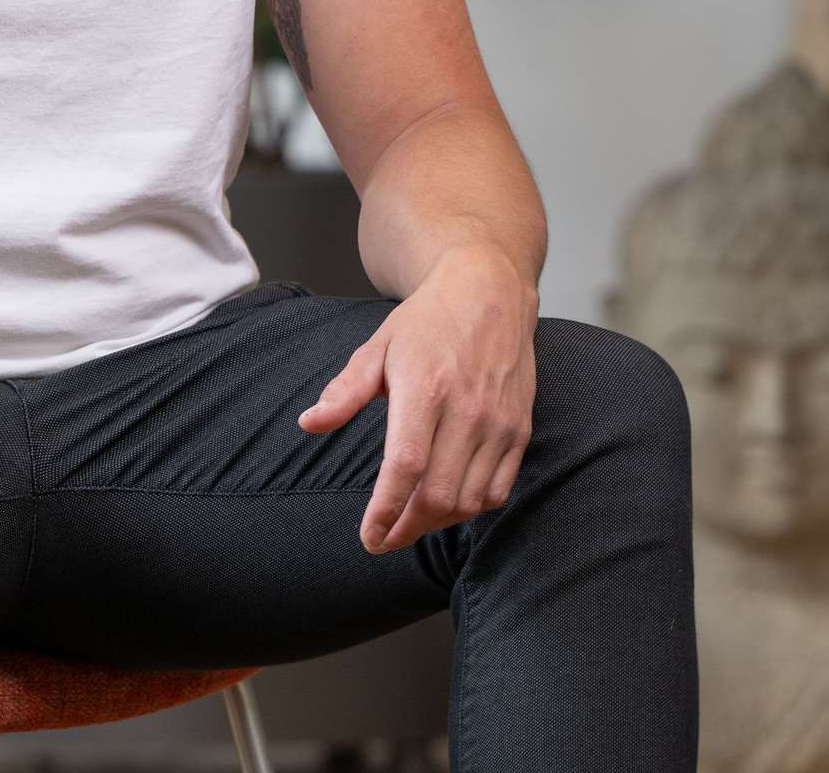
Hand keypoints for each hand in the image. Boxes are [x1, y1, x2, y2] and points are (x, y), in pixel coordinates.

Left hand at [299, 245, 537, 552]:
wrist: (488, 292)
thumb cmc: (427, 321)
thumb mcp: (378, 346)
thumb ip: (345, 390)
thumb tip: (309, 423)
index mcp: (426, 387)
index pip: (406, 465)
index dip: (386, 510)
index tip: (369, 536)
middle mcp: (467, 409)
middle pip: (439, 495)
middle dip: (407, 528)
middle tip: (383, 535)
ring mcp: (499, 422)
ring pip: (470, 501)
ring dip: (437, 522)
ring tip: (410, 520)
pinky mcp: (519, 429)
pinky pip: (498, 490)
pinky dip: (471, 509)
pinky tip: (446, 504)